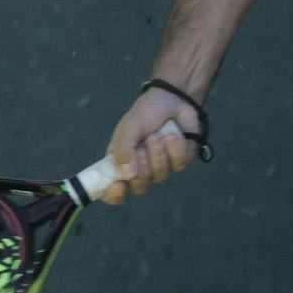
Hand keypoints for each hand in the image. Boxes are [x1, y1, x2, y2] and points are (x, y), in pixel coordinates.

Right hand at [101, 87, 198, 204]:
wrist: (174, 99)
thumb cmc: (146, 112)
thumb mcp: (128, 126)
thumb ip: (123, 149)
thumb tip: (127, 175)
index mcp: (121, 162)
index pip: (113, 189)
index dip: (114, 194)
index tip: (119, 187)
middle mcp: (140, 169)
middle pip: (139, 187)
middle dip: (142, 168)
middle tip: (142, 149)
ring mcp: (161, 167)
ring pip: (159, 176)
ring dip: (158, 154)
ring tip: (158, 135)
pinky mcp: (180, 161)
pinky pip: (178, 165)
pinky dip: (175, 150)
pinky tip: (173, 136)